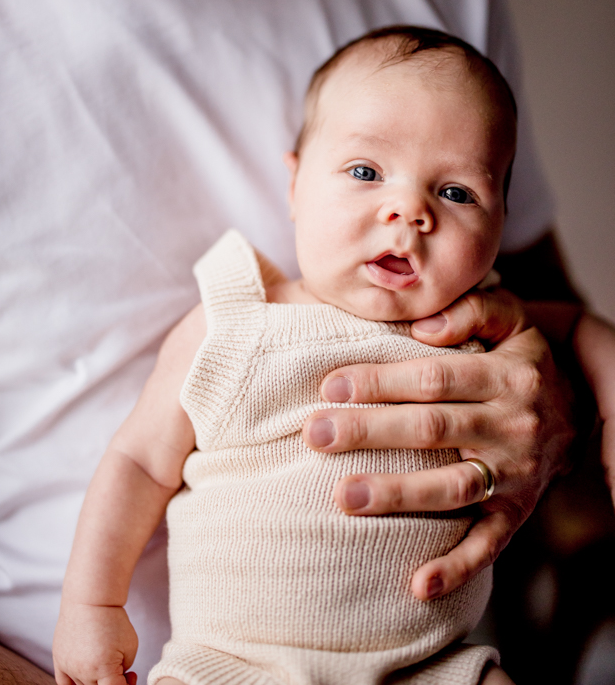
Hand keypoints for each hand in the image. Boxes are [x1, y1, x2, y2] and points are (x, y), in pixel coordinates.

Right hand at [53, 602, 137, 684]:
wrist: (90, 600)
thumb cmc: (113, 620)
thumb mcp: (130, 645)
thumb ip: (124, 670)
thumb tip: (118, 681)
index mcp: (104, 668)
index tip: (129, 677)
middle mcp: (84, 672)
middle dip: (112, 683)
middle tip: (121, 670)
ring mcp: (69, 667)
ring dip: (96, 681)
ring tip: (104, 662)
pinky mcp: (59, 661)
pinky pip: (65, 684)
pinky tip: (87, 674)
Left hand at [302, 288, 574, 599]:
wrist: (581, 409)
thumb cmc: (524, 357)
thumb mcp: (512, 318)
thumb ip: (471, 311)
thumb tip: (422, 328)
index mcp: (506, 376)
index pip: (433, 380)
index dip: (380, 382)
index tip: (331, 386)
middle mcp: (513, 426)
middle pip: (431, 430)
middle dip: (368, 432)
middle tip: (315, 434)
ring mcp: (516, 475)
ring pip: (451, 487)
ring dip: (396, 494)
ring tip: (343, 496)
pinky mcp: (517, 513)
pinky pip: (489, 545)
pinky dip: (457, 568)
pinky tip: (418, 584)